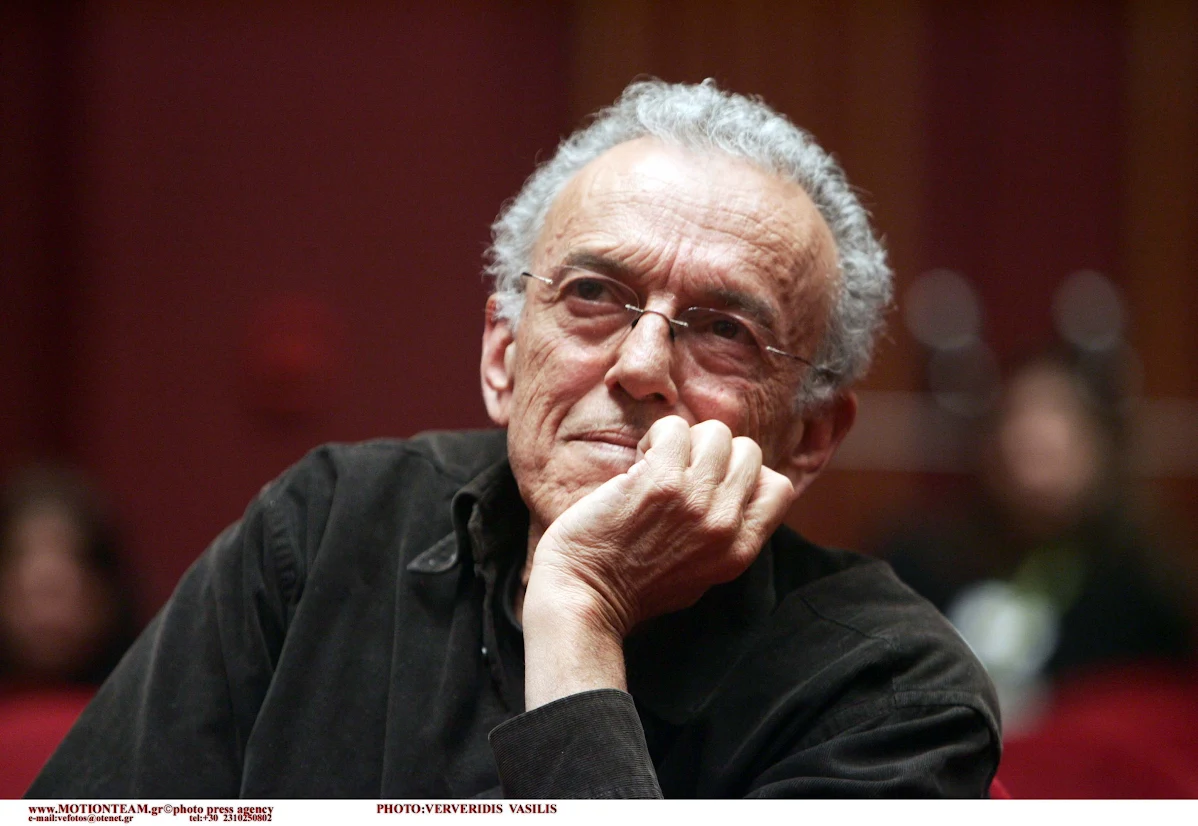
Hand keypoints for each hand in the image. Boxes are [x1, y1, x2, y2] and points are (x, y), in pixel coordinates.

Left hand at [526, 415, 795, 639]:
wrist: (584, 599)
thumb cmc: (631, 589)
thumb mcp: (701, 576)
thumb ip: (725, 539)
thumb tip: (733, 497)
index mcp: (740, 551)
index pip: (779, 489)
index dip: (746, 476)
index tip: (711, 484)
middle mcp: (726, 524)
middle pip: (749, 452)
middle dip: (712, 453)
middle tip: (679, 472)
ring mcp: (696, 501)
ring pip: (717, 433)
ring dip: (685, 441)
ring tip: (657, 465)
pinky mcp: (661, 482)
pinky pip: (675, 429)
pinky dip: (657, 436)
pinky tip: (638, 461)